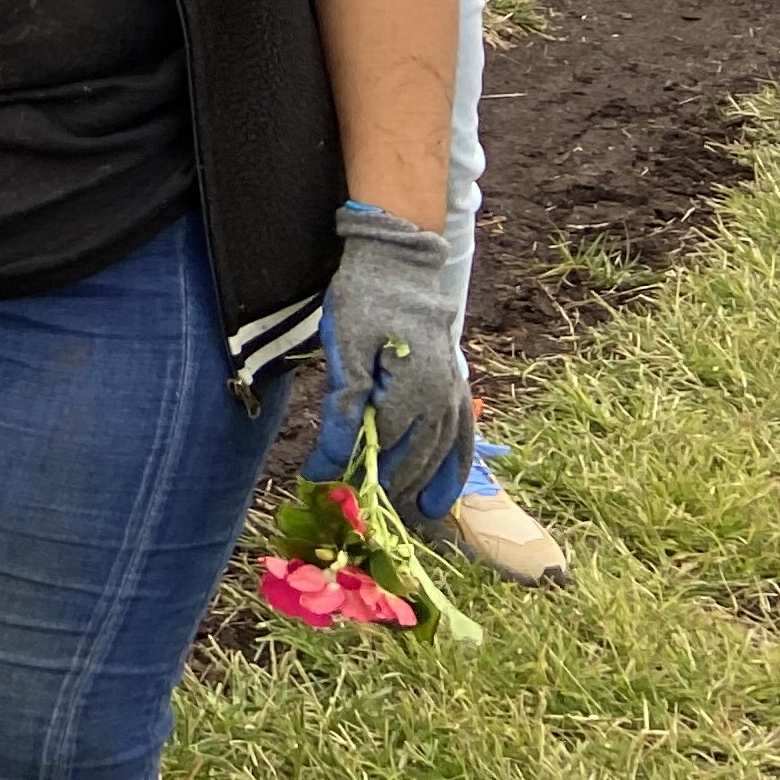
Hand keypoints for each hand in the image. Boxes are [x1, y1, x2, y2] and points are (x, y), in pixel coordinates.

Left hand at [309, 200, 475, 518]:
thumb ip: (345, 402)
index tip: (317, 481)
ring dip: (423, 486)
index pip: (378, 444)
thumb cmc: (365, 298)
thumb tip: (336, 453)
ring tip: (411, 516)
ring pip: (441, 454)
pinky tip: (446, 493)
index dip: (347, 464)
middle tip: (355, 505)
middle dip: (383, 483)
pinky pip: (462, 438)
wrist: (399, 263)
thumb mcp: (344, 347)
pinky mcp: (456, 386)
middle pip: (412, 456)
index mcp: (413, 390)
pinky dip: (455, 468)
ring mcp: (454, 394)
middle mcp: (441, 399)